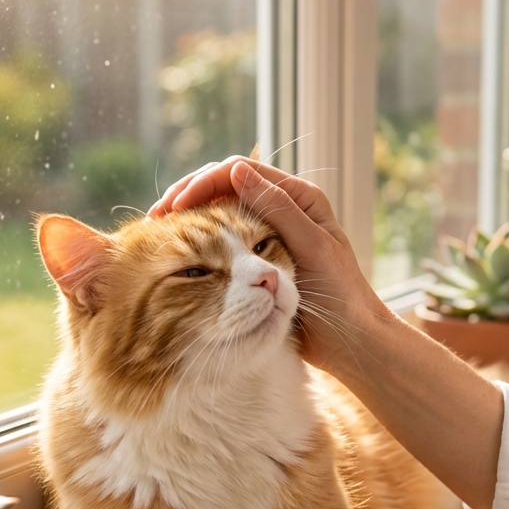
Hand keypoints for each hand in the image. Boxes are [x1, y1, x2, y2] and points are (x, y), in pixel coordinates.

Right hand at [149, 157, 384, 372]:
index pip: (240, 171)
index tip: (176, 208)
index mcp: (299, 197)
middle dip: (188, 195)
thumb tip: (237, 171)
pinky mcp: (258, 257)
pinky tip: (180, 249)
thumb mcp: (311, 247)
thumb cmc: (342, 294)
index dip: (203, 183)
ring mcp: (267, 231)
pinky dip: (199, 238)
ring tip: (160, 230)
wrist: (351, 338)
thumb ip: (277, 209)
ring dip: (189, 215)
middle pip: (224, 185)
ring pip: (219, 209)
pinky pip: (223, 236)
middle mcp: (282, 207)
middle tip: (157, 217)